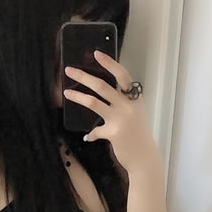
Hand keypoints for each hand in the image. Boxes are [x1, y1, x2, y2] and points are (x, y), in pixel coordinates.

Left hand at [63, 50, 158, 173]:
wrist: (144, 157)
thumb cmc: (138, 135)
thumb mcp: (134, 115)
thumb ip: (122, 104)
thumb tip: (101, 96)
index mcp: (134, 98)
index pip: (122, 75)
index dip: (109, 63)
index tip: (96, 54)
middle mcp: (128, 106)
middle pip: (102, 86)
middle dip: (84, 76)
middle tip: (69, 70)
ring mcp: (120, 118)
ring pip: (94, 102)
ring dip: (78, 96)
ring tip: (66, 92)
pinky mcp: (112, 132)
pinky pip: (95, 130)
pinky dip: (91, 134)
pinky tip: (88, 137)